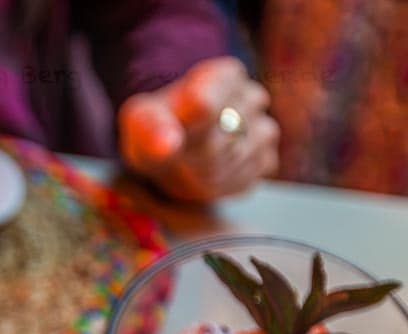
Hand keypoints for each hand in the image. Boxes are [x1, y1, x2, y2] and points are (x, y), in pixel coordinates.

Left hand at [118, 56, 278, 202]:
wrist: (172, 144)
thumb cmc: (156, 126)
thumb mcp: (141, 121)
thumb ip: (152, 128)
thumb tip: (168, 144)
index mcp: (221, 75)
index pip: (203, 108)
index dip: (181, 132)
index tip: (170, 137)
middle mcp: (252, 96)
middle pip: (218, 141)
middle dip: (192, 155)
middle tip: (179, 152)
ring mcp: (265, 128)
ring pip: (233, 162)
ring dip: (206, 171)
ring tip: (193, 159)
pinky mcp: (267, 160)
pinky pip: (245, 178)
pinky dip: (222, 183)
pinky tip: (209, 170)